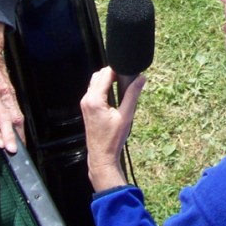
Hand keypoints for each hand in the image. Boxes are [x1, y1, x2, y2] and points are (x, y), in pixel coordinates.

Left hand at [0, 18, 24, 152]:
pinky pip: (16, 109)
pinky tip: (20, 133)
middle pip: (4, 117)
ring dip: (18, 131)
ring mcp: (4, 92)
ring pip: (14, 114)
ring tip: (20, 146)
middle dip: (10, 135)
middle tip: (14, 150)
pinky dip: (19, 122)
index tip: (0, 144)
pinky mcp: (11, 91)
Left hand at [80, 66, 145, 191]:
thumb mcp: (126, 115)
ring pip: (95, 81)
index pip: (105, 74)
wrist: (102, 155)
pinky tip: (113, 93)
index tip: (129, 71)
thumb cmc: (112, 138)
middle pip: (99, 75)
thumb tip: (141, 79)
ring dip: (107, 79)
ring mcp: (85, 103)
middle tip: (126, 77)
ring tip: (121, 84)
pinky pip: (93, 90)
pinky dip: (103, 87)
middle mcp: (87, 99)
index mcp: (95, 99)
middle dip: (112, 73)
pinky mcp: (86, 107)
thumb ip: (133, 95)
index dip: (118, 69)